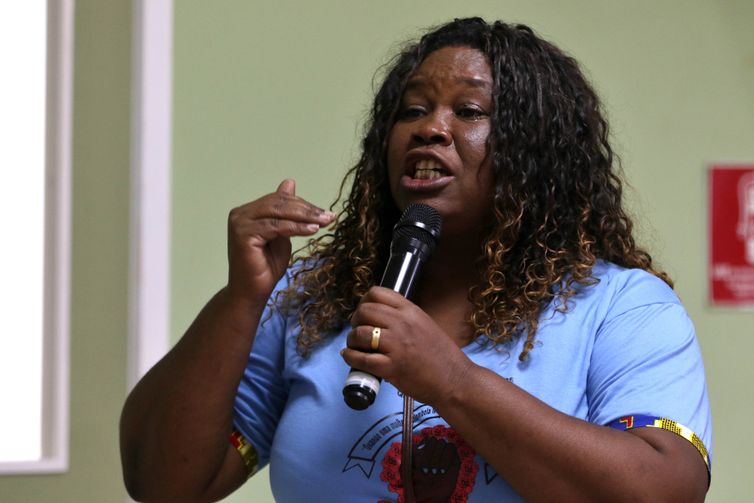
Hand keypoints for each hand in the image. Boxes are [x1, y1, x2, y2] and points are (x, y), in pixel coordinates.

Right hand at [226, 179, 335, 303]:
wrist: (252, 293)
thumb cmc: (266, 267)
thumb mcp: (281, 234)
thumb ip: (285, 212)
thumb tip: (290, 182)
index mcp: (248, 211)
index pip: (279, 200)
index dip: (303, 204)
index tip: (325, 212)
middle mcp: (240, 214)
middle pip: (279, 204)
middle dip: (307, 209)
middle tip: (329, 216)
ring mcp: (239, 223)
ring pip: (278, 213)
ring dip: (305, 217)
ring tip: (325, 222)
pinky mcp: (243, 234)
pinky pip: (276, 226)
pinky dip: (296, 227)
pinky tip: (312, 229)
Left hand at [341, 286, 473, 405]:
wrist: (454, 379)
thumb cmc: (442, 355)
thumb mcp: (425, 324)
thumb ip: (404, 317)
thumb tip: (380, 317)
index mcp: (410, 311)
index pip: (377, 293)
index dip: (364, 302)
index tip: (364, 314)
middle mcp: (402, 323)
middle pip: (364, 311)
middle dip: (356, 320)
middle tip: (359, 331)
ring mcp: (396, 345)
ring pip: (359, 333)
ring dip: (352, 340)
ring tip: (355, 346)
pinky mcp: (391, 367)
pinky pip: (361, 359)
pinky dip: (351, 357)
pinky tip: (350, 356)